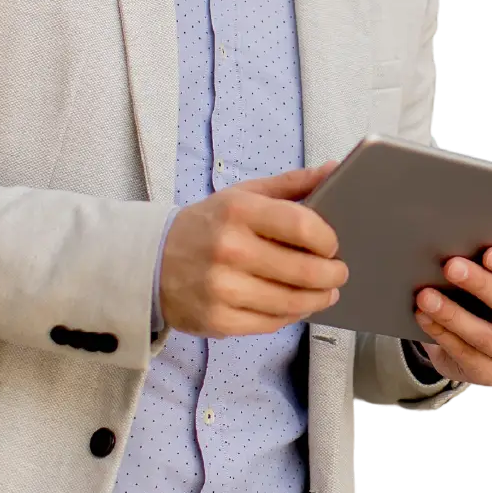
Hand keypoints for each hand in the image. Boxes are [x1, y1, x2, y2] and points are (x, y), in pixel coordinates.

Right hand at [160, 162, 349, 338]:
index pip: (302, 225)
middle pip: (304, 270)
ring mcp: (223, 287)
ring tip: (326, 292)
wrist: (152, 261)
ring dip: (319, 298)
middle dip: (332, 275)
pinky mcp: (218, 319)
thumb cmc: (207, 225)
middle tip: (339, 273)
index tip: (332, 245)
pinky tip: (297, 305)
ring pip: (292, 302)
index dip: (327, 239)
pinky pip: (272, 323)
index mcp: (238, 211)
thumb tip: (334, 169)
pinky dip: (292, 315)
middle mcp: (229, 249)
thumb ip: (291, 184)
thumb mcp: (242, 195)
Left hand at [414, 246, 491, 385]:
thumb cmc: (479, 293)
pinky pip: (467, 356)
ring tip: (426, 296)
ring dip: (454, 315)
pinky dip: (442, 334)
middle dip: (481, 285)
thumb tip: (451, 239)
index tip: (489, 254)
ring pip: (488, 336)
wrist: (468, 338)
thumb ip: (480, 260)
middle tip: (451, 266)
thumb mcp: (486, 275)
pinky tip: (423, 317)